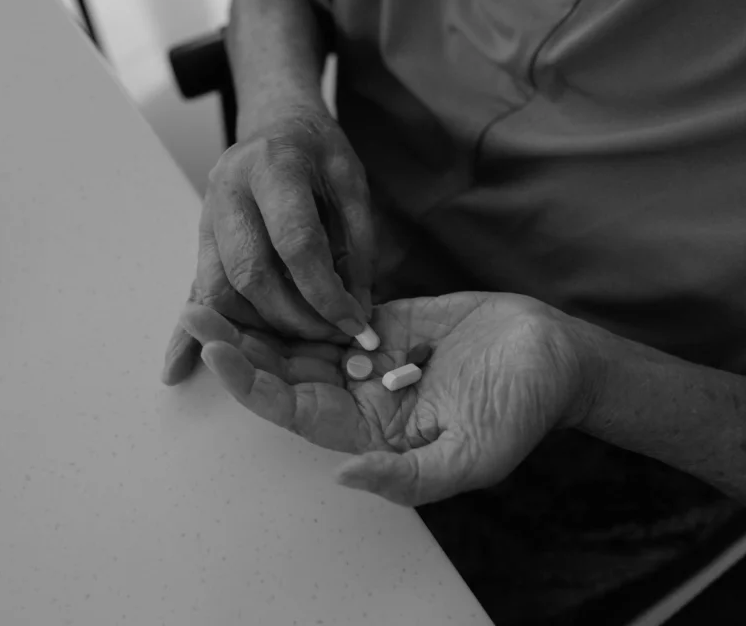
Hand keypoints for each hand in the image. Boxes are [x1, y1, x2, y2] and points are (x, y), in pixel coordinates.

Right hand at [162, 109, 375, 385]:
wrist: (272, 120)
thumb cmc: (318, 150)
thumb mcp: (352, 184)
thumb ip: (358, 245)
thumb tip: (356, 311)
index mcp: (272, 165)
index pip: (296, 243)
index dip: (325, 291)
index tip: (353, 323)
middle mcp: (228, 188)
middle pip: (249, 272)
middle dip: (292, 318)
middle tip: (329, 338)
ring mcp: (206, 213)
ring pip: (217, 288)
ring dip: (257, 327)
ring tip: (298, 342)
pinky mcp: (199, 237)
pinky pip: (198, 288)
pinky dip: (201, 327)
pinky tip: (186, 363)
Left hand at [178, 292, 595, 505]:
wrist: (553, 354)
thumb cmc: (520, 410)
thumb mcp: (471, 456)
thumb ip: (407, 477)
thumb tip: (343, 476)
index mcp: (367, 434)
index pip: (293, 409)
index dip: (251, 383)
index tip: (214, 349)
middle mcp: (357, 398)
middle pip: (283, 371)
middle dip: (237, 344)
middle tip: (192, 309)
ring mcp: (366, 358)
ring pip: (298, 337)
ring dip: (258, 315)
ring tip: (216, 283)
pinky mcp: (380, 321)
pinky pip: (327, 307)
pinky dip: (298, 290)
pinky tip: (267, 268)